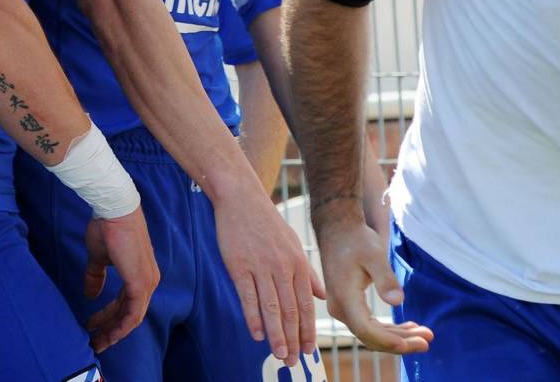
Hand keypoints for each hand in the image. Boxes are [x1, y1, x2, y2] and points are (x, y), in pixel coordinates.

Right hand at [82, 210, 159, 352]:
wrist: (114, 211)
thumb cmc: (108, 229)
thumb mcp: (99, 258)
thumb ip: (96, 276)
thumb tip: (91, 294)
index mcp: (140, 273)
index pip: (127, 303)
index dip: (110, 318)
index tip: (93, 327)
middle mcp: (149, 279)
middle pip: (130, 314)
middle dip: (110, 329)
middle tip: (94, 341)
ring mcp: (147, 281)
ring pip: (132, 317)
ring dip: (113, 331)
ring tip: (95, 341)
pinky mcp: (141, 283)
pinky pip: (133, 313)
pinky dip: (120, 327)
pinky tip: (106, 334)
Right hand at [212, 188, 322, 366]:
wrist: (243, 199)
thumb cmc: (268, 224)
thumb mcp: (293, 244)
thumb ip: (307, 273)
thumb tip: (320, 296)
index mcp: (298, 263)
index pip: (305, 304)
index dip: (307, 329)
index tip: (308, 350)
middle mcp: (283, 267)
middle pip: (290, 310)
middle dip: (293, 339)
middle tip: (293, 361)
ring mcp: (261, 266)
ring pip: (271, 308)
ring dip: (276, 335)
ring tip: (279, 355)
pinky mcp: (239, 265)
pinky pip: (248, 296)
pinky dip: (253, 317)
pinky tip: (257, 334)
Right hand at [314, 206, 432, 354]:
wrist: (338, 228)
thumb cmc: (356, 239)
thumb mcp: (373, 254)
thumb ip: (385, 278)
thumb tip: (398, 301)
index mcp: (345, 298)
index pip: (367, 330)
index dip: (389, 341)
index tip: (410, 344)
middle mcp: (341, 309)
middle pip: (371, 337)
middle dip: (401, 342)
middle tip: (427, 341)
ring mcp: (344, 309)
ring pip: (372, 333)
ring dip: (398, 337)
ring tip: (424, 337)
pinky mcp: (350, 306)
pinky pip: (370, 325)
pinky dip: (390, 329)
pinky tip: (408, 327)